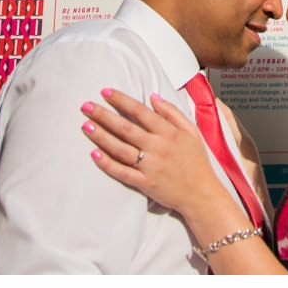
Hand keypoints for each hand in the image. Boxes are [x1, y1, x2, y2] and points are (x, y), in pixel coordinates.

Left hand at [81, 89, 229, 218]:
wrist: (202, 194)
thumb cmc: (197, 162)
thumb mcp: (192, 131)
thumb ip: (173, 112)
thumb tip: (153, 97)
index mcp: (168, 133)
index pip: (140, 111)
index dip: (121, 100)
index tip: (105, 92)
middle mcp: (157, 147)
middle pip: (125, 128)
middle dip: (104, 115)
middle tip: (86, 106)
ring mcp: (150, 166)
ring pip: (120, 148)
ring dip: (101, 136)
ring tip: (86, 125)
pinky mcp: (144, 183)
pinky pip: (121, 172)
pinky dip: (107, 163)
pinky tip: (94, 154)